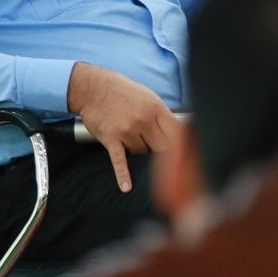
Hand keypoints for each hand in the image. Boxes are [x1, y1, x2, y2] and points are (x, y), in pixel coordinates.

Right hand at [66, 62, 178, 192]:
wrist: (94, 89)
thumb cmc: (124, 92)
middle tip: (153, 142)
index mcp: (156, 109)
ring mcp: (127, 131)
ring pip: (141, 152)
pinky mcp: (111, 139)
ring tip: (131, 135)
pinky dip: (122, 175)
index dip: (180, 142)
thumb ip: (162, 114)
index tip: (182, 149)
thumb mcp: (149, 97)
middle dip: (159, 148)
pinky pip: (119, 160)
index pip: (176, 132)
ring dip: (139, 149)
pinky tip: (126, 187)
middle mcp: (143, 121)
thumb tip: (178, 130)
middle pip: (161, 147)